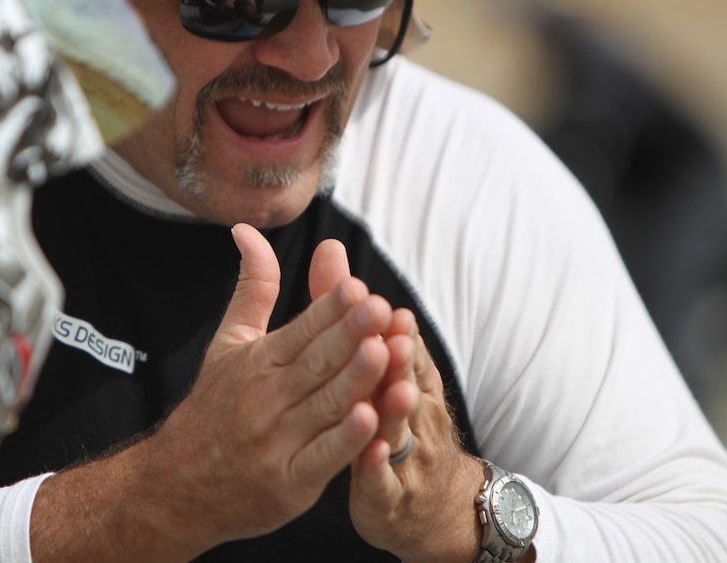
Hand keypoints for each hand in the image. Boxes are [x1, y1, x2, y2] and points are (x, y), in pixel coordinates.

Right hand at [149, 223, 395, 546]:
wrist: (176, 484)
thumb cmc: (213, 408)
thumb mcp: (229, 343)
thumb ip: (254, 288)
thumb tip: (248, 230)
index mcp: (257, 362)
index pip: (300, 330)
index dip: (330, 310)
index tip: (358, 287)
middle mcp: (267, 398)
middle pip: (316, 363)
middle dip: (350, 335)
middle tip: (381, 309)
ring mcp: (278, 442)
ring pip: (325, 405)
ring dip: (356, 380)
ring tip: (384, 352)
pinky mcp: (290, 482)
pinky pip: (323, 458)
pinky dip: (345, 440)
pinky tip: (370, 418)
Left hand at [345, 315, 484, 561]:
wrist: (423, 502)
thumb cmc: (387, 414)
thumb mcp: (374, 362)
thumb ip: (346, 309)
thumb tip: (327, 247)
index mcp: (405, 374)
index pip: (401, 346)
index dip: (394, 328)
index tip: (382, 304)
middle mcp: (411, 411)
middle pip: (404, 382)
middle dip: (399, 360)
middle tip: (393, 337)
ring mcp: (403, 455)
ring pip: (400, 428)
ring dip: (397, 409)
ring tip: (394, 390)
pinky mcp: (388, 494)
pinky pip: (383, 479)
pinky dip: (377, 465)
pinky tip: (368, 452)